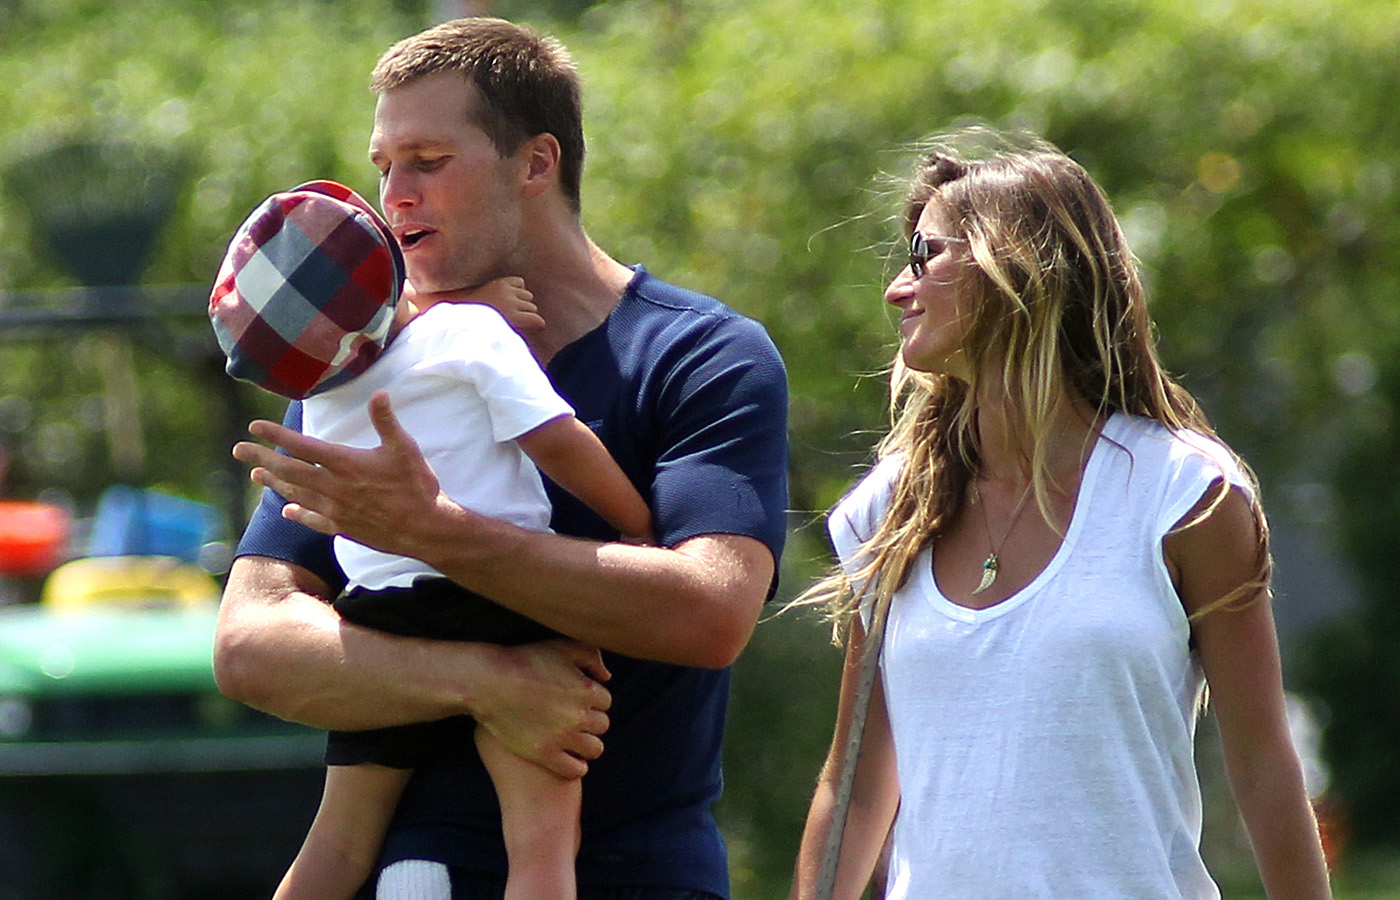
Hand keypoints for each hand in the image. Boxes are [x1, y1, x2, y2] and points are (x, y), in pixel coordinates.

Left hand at [232, 391, 447, 556]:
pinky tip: (286, 510)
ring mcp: (336, 510)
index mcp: (346, 464)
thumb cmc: (417, 486)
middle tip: (238, 449)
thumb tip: (379, 393)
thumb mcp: (404, 448)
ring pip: (295, 494)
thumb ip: (386, 421)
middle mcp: (334, 487)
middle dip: (261, 457)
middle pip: (289, 471)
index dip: (276, 435)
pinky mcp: (343, 528)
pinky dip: (296, 513)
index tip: (254, 426)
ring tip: (256, 473)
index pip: (302, 447)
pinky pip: (312, 520)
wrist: (426, 529)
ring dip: (273, 483)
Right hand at [408, 276, 545, 334]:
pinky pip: (537, 319)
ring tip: (509, 327)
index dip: (515, 295)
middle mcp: (507, 290)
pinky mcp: (516, 316)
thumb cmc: (450, 312)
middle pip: (528, 297)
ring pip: (532, 308)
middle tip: (506, 319)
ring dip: (525, 317)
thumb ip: (468, 295)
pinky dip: (533, 326)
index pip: (520, 283)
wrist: (451, 317)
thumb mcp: (461, 298)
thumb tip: (413, 289)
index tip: (504, 307)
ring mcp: (513, 303)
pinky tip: (520, 331)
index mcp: (496, 283)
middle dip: (521, 307)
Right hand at [474, 640, 611, 778]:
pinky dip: (576, 767)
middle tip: (574, 719)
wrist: (488, 682)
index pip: (605, 701)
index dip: (592, 700)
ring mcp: (562, 736)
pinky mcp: (544, 754)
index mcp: (586, 689)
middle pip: (602, 725)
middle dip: (591, 721)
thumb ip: (590, 656)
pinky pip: (574, 770)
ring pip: (594, 749)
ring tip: (574, 740)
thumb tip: (606, 677)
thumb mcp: (561, 647)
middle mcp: (578, 715)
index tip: (578, 701)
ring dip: (587, 745)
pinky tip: (568, 759)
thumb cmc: (524, 660)